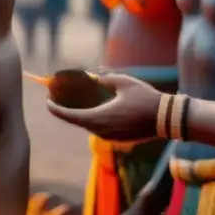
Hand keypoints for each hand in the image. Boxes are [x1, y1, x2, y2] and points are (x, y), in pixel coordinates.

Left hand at [46, 73, 161, 140]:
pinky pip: (99, 129)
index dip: (56, 110)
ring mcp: (111, 137)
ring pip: (89, 126)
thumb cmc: (145, 98)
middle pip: (78, 122)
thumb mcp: (123, 82)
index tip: (47, 102)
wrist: (167, 119)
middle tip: (57, 99)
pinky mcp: (119, 139)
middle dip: (66, 111)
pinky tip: (92, 109)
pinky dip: (92, 119)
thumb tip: (92, 75)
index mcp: (100, 118)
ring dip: (80, 115)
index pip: (70, 116)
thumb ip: (105, 78)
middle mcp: (102, 131)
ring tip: (73, 102)